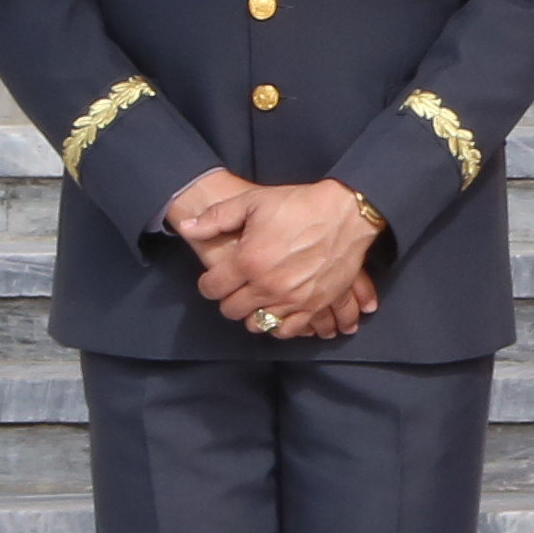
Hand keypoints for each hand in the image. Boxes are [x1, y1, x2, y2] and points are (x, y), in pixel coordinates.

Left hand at [196, 178, 380, 336]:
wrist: (346, 212)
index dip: (208, 284)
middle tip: (233, 289)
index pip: (212, 288)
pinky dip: (279, 325)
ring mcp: (293, 299)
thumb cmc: (299, 204)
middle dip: (228, 300)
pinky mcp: (315, 305)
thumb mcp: (253, 202)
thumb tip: (187, 227)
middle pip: (232, 310)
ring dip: (252, 315)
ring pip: (258, 324)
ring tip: (255, 301)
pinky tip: (277, 312)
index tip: (213, 280)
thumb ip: (216, 217)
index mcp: (248, 261)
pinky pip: (288, 330)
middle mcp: (268, 286)